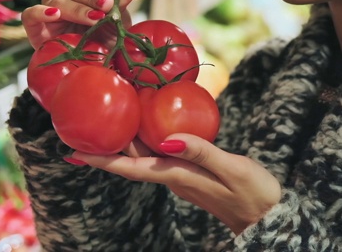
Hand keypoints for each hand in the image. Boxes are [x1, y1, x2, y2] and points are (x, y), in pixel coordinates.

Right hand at [21, 0, 145, 48]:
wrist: (89, 66)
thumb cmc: (103, 39)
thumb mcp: (118, 21)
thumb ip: (123, 1)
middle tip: (108, 6)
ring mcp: (47, 9)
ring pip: (58, 1)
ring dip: (78, 9)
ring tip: (95, 18)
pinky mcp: (34, 26)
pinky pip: (31, 14)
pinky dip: (42, 13)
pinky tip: (56, 15)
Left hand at [71, 133, 281, 234]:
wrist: (266, 217)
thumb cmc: (253, 192)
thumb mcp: (232, 169)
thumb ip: (202, 153)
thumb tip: (169, 139)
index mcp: (179, 176)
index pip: (133, 168)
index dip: (104, 160)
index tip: (75, 153)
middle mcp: (174, 178)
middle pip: (133, 161)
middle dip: (106, 148)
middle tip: (81, 130)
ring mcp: (182, 177)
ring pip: (144, 158)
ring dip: (123, 144)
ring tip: (104, 124)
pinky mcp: (191, 174)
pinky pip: (160, 156)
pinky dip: (146, 142)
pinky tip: (146, 128)